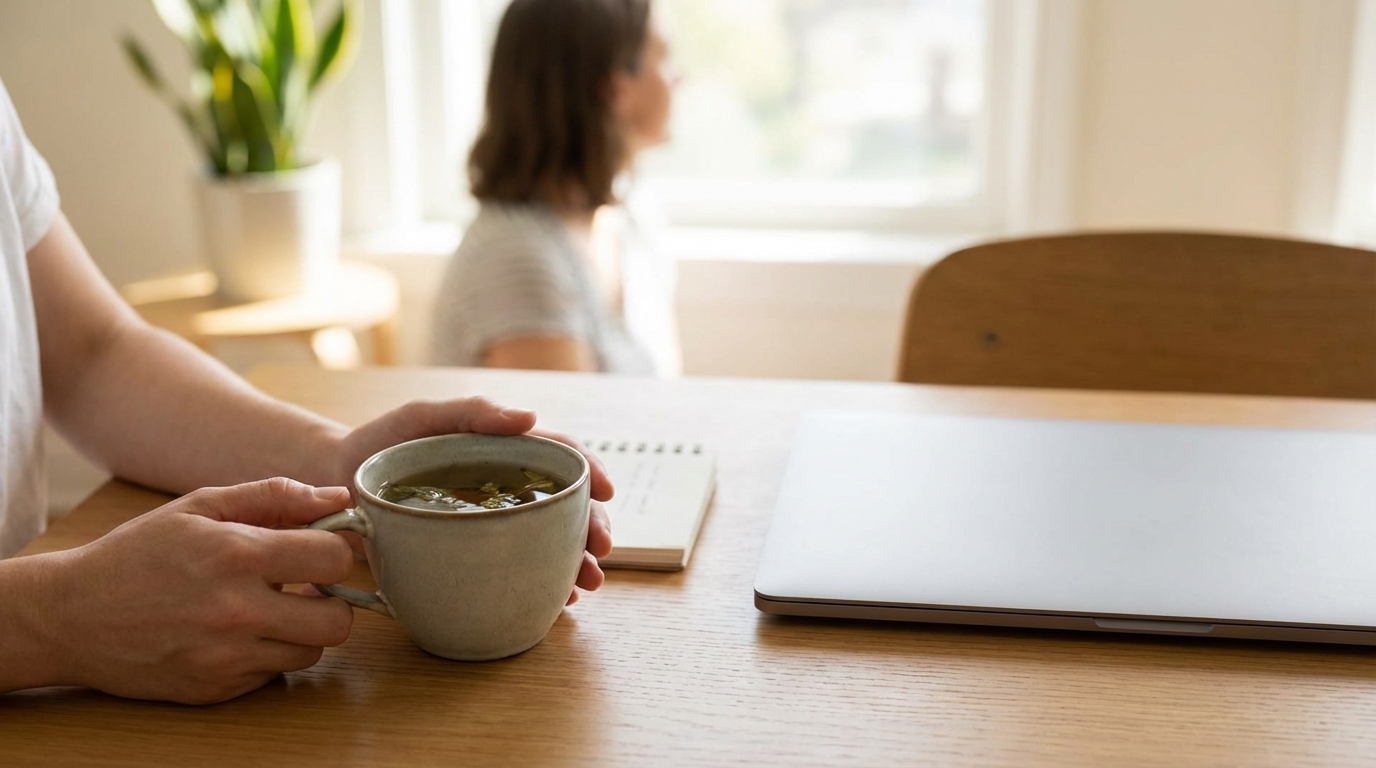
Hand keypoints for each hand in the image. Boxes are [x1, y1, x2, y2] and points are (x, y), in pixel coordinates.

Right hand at [37, 478, 356, 704]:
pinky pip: (272, 674)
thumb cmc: (139, 553)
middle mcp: (237, 611)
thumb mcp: (201, 507)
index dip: (337, 552)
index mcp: (237, 555)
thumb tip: (337, 497)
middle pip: (338, 620)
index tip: (321, 551)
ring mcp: (227, 657)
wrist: (70, 616)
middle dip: (333, 601)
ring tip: (270, 610)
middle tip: (307, 588)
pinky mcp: (215, 689)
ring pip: (311, 652)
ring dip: (302, 631)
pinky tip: (238, 635)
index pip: (335, 559)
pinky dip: (267, 655)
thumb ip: (275, 496)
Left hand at [331, 397, 613, 601]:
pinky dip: (541, 586)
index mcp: (502, 452)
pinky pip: (514, 573)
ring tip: (586, 586)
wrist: (335, 485)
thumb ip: (472, 411)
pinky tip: (555, 602)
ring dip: (575, 564)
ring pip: (548, 543)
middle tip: (599, 553)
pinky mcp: (470, 557)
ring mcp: (491, 526)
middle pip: (564, 507)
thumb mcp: (422, 417)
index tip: (607, 492)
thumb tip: (530, 419)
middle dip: (591, 529)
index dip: (590, 472)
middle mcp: (505, 490)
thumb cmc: (380, 444)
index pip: (560, 458)